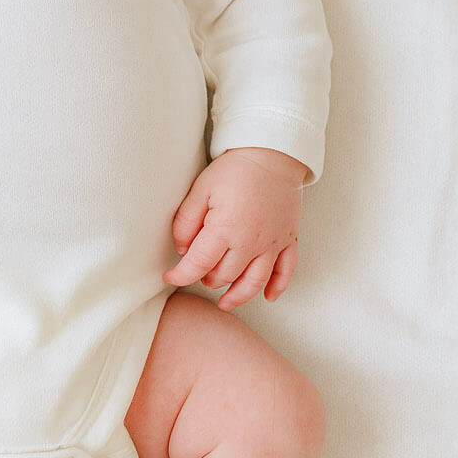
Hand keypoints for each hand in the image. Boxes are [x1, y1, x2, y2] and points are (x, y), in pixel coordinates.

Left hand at [162, 148, 308, 309]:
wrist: (272, 154)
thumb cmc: (234, 169)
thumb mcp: (200, 189)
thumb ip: (186, 221)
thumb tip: (181, 249)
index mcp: (225, 230)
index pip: (198, 264)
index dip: (181, 275)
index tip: (170, 277)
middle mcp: (250, 243)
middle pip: (225, 276)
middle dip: (206, 279)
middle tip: (197, 272)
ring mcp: (272, 244)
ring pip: (254, 282)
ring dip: (238, 296)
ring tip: (224, 303)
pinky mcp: (288, 239)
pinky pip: (286, 272)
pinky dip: (277, 287)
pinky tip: (267, 296)